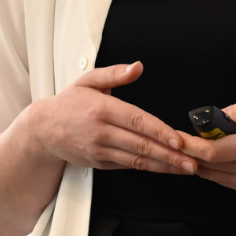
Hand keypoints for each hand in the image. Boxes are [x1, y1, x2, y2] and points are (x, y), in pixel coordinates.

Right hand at [27, 61, 197, 175]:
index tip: (179, 140)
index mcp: (103, 110)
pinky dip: (149, 169)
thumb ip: (115, 73)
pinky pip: (128, 166)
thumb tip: (138, 66)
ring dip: (164, 166)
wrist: (42, 130)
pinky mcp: (100, 163)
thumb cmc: (70, 102)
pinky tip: (166, 168)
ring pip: (138, 161)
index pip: (137, 121)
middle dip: (170, 155)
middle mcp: (102, 133)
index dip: (160, 132)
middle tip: (193, 161)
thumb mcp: (89, 81)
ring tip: (186, 168)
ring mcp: (100, 150)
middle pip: (141, 145)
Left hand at [174, 100, 235, 194]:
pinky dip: (207, 166)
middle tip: (176, 136)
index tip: (177, 134)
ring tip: (188, 143)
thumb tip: (221, 114)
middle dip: (187, 151)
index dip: (191, 144)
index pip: (215, 151)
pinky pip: (219, 179)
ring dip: (195, 160)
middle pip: (207, 164)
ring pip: (209, 174)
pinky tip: (205, 154)